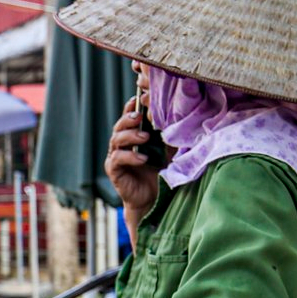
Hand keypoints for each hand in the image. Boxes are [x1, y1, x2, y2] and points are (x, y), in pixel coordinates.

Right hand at [107, 69, 162, 236]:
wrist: (155, 200)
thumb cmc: (163, 173)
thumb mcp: (170, 150)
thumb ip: (170, 134)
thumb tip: (182, 114)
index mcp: (134, 136)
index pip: (130, 117)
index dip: (132, 107)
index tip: (139, 97)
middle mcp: (123, 144)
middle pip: (119, 125)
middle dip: (129, 118)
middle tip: (140, 116)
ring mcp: (116, 157)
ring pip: (116, 139)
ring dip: (130, 135)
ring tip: (144, 137)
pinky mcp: (114, 171)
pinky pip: (117, 159)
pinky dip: (129, 156)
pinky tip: (142, 158)